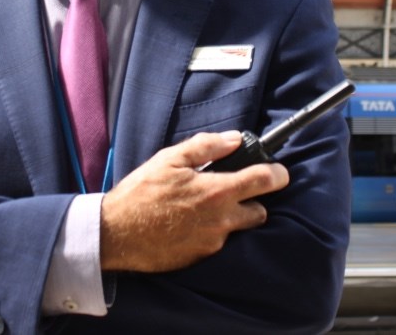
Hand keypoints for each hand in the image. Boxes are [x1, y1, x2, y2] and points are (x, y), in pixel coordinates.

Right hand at [100, 131, 288, 272]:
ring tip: (206, 207)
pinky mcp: (201, 257)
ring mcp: (213, 242)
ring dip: (231, 217)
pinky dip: (212, 231)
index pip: (264, 181)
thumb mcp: (169, 159)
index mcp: (217, 192)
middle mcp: (222, 220)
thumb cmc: (141, 193)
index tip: (279, 171)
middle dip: (253, 200)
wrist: (116, 234)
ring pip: (238, 228)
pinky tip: (190, 222)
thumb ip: (206, 146)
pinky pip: (218, 241)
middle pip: (260, 211)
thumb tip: (234, 139)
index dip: (278, 173)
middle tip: (233, 190)